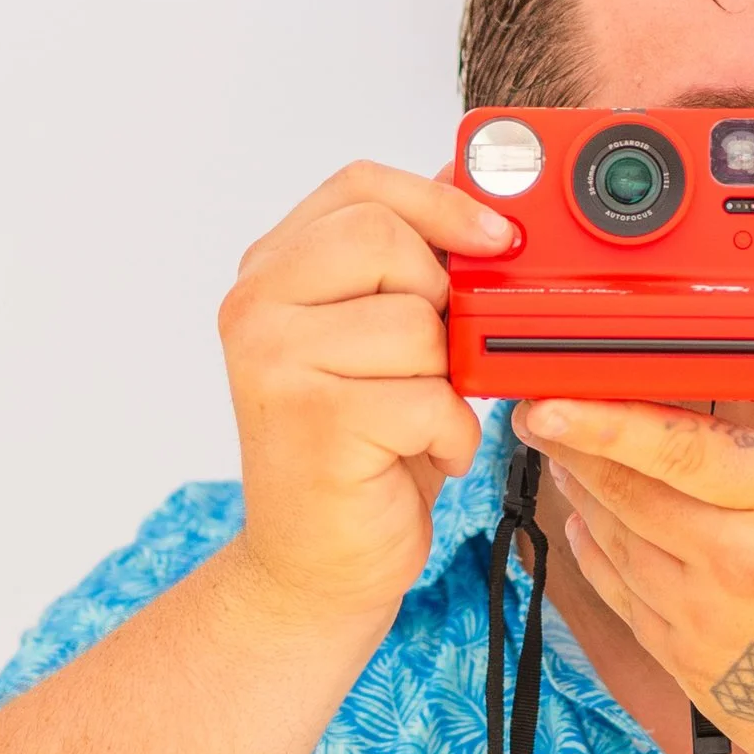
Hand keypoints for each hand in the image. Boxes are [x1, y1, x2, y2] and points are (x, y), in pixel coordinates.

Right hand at [216, 162, 505, 630]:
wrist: (315, 566)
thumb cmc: (360, 454)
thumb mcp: (388, 345)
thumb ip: (414, 268)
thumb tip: (478, 192)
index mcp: (272, 273)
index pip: (359, 187)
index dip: (439, 200)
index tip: (497, 238)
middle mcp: (257, 308)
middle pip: (385, 239)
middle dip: (439, 300)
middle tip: (435, 358)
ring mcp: (277, 363)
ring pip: (417, 325)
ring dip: (447, 382)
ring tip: (418, 420)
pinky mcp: (315, 422)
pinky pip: (431, 398)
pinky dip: (452, 437)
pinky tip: (422, 456)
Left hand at [517, 342, 753, 753]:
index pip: (678, 449)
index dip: (603, 420)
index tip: (549, 399)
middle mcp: (737, 564)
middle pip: (626, 492)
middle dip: (571, 446)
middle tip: (539, 410)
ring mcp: (705, 621)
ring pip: (613, 542)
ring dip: (581, 493)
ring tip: (563, 454)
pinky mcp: (690, 666)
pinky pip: (621, 597)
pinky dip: (596, 553)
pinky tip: (589, 523)